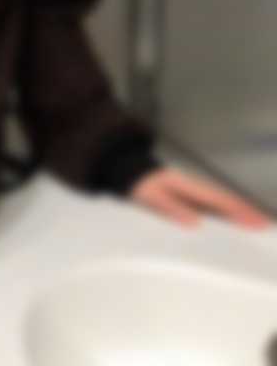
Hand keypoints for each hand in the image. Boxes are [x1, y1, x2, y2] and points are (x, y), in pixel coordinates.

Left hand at [128, 166, 274, 229]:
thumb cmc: (140, 184)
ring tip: (263, 222)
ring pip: (224, 200)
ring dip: (242, 210)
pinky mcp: (191, 192)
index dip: (242, 212)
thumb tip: (196, 223)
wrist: (128, 167)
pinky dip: (229, 208)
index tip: (262, 222)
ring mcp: (195, 188)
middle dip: (250, 212)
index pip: (221, 202)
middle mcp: (196, 186)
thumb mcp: (152, 196)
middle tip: (271, 224)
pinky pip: (215, 201)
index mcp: (190, 187)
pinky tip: (236, 218)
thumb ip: (171, 208)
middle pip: (228, 200)